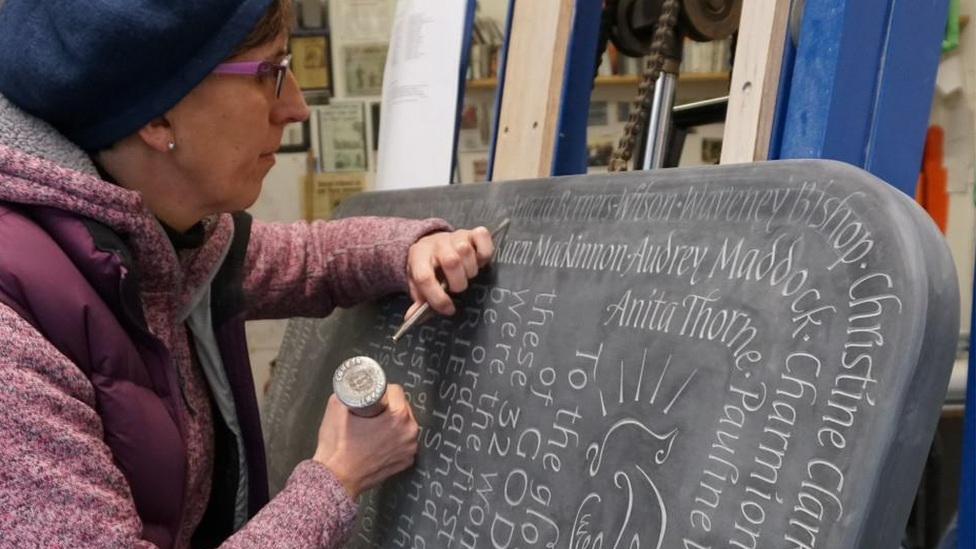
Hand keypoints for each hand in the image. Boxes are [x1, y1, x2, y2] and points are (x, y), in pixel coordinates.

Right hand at [312, 384, 418, 498]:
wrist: (335, 478)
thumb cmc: (337, 446)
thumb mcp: (336, 407)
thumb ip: (348, 392)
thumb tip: (352, 386)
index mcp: (397, 417)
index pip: (396, 391)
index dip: (382, 391)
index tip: (373, 398)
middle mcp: (409, 433)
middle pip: (403, 407)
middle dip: (389, 407)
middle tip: (371, 413)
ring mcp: (409, 449)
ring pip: (404, 425)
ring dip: (393, 424)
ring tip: (374, 428)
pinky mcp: (405, 462)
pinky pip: (403, 442)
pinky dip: (394, 440)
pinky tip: (379, 443)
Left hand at [406, 227, 494, 316]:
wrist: (432, 242)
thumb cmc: (428, 267)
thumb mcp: (418, 283)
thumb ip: (419, 301)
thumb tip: (412, 317)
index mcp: (418, 256)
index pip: (425, 277)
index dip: (437, 298)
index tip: (448, 309)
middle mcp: (436, 243)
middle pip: (451, 261)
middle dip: (458, 282)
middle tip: (456, 287)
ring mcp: (455, 236)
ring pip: (466, 251)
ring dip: (470, 269)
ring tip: (466, 273)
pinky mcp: (471, 232)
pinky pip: (482, 237)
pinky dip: (484, 251)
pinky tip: (478, 260)